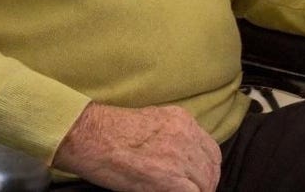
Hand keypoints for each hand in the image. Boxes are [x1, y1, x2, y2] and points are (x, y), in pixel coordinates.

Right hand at [53, 102, 220, 190]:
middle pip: (212, 167)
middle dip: (206, 183)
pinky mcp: (170, 178)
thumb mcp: (150, 121)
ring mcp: (180, 156)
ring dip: (198, 191)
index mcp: (182, 119)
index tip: (200, 179)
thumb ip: (170, 134)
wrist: (92, 136)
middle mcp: (186, 134)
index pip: (210, 149)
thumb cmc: (110, 131)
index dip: (207, 168)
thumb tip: (178, 155)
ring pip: (205, 182)